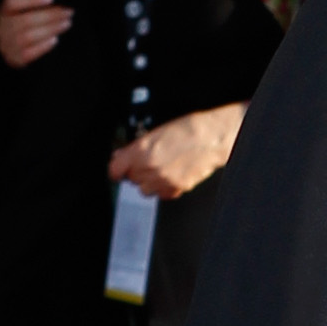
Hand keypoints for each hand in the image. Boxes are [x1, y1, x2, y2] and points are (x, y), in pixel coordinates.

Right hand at [0, 0, 71, 67]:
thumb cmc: (17, 24)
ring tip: (67, 23)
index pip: (12, 2)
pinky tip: (55, 39)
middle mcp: (2, 28)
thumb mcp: (14, 9)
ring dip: (50, 29)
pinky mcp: (15, 60)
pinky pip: (29, 54)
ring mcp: (7, 45)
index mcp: (2, 12)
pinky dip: (43, 46)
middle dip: (50, 15)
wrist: (11, 52)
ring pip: (28, 36)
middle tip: (68, 12)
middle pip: (25, 20)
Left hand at [112, 107, 244, 200]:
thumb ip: (135, 148)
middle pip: (132, 179)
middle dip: (137, 172)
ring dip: (149, 182)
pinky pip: (162, 195)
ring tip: (160, 169)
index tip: (118, 170)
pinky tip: (171, 175)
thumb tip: (122, 155)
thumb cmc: (187, 130)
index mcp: (141, 151)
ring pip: (145, 190)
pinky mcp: (176, 189)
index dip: (116, 169)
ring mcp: (163, 181)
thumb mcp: (155, 133)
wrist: (210, 138)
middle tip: (147, 163)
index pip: (116, 169)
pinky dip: (164, 188)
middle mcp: (149, 168)